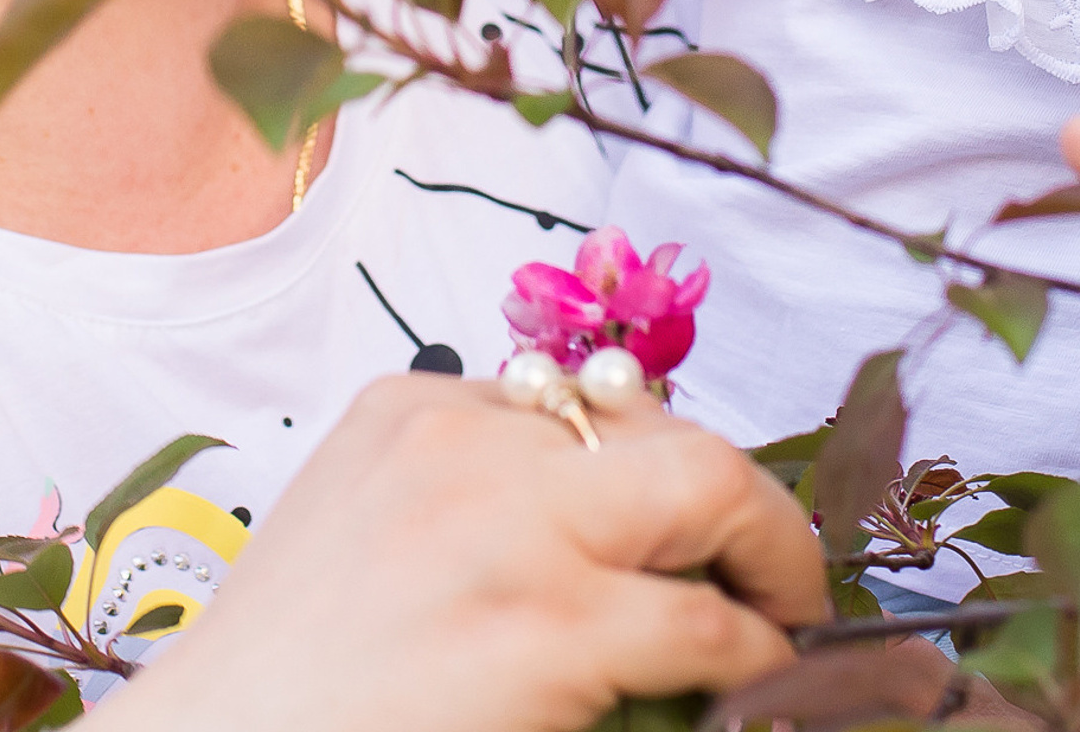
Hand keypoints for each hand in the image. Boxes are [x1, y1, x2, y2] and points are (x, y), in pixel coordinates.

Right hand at [105, 372, 822, 731]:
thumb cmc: (290, 673)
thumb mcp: (364, 520)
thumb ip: (467, 488)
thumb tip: (604, 519)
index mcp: (416, 407)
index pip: (586, 401)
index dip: (658, 464)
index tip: (692, 519)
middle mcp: (470, 438)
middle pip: (665, 426)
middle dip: (743, 496)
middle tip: (777, 561)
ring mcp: (513, 526)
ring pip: (709, 492)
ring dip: (773, 558)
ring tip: (789, 612)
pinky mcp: (547, 626)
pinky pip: (704, 625)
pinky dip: (757, 652)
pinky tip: (759, 678)